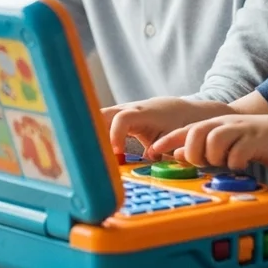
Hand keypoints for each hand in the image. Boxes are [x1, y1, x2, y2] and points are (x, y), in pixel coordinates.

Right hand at [102, 97, 230, 155]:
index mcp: (141, 113)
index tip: (117, 154)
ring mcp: (118, 112)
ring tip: (93, 158)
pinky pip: (99, 125)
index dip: (116, 135)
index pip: (121, 119)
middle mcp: (126, 109)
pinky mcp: (114, 118)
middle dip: (93, 134)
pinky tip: (96, 154)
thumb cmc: (174, 122)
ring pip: (96, 119)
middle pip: (100, 115)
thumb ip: (160, 146)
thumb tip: (148, 158)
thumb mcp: (171, 135)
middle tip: (95, 157)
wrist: (175, 109)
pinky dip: (96, 138)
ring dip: (92, 137)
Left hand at [151, 115, 267, 171]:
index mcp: (212, 125)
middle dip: (194, 152)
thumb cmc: (249, 142)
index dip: (167, 141)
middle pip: (196, 134)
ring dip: (216, 157)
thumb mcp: (222, 143)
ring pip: (215, 141)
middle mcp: (222, 124)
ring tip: (225, 162)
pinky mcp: (255, 139)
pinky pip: (238, 153)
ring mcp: (239, 130)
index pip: (184, 131)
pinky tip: (242, 164)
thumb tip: (175, 153)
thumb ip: (199, 147)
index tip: (152, 152)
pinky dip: (236, 162)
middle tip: (204, 162)